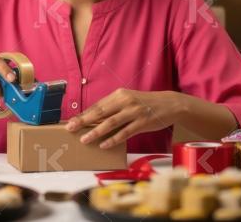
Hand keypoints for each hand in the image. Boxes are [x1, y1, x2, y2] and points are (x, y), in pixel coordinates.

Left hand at [65, 89, 185, 148]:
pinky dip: (113, 139)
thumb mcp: (128, 100)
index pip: (97, 105)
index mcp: (119, 94)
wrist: (169, 103)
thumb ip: (113, 107)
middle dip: (84, 120)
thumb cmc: (145, 103)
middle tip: (70, 128)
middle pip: (101, 112)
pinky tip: (104, 145)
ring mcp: (134, 112)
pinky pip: (125, 132)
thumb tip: (94, 118)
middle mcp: (125, 101)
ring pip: (111, 122)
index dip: (83, 113)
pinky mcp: (142, 123)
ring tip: (84, 139)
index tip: (71, 120)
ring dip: (96, 131)